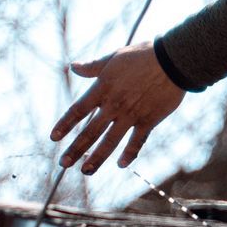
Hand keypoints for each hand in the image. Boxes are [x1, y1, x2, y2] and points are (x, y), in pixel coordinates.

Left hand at [50, 44, 184, 173]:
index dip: (64, 124)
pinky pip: (136, 141)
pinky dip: (129, 154)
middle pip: (90, 131)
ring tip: (85, 171)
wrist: (173, 60)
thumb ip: (93, 66)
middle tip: (63, 163)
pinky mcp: (148, 120)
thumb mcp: (114, 57)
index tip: (53, 138)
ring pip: (110, 141)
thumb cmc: (143, 55)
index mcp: (103, 88)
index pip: (78, 110)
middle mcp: (114, 104)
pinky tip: (121, 164)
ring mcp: (131, 114)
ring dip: (96, 157)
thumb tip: (73, 66)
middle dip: (75, 148)